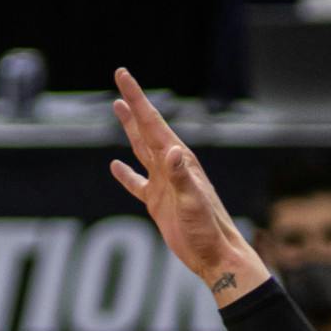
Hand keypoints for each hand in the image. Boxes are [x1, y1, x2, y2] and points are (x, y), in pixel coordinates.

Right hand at [111, 69, 267, 300]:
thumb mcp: (194, 202)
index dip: (136, 98)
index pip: (152, 122)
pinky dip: (125, 175)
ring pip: (141, 149)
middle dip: (133, 104)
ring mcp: (164, 184)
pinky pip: (137, 184)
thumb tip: (172, 151)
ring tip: (118, 108)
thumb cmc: (208, 230)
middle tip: (121, 78)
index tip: (122, 75)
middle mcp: (171, 167)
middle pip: (146, 128)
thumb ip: (182, 177)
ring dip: (130, 129)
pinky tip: (115, 166)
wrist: (214, 255)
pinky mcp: (158, 203)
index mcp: (179, 160)